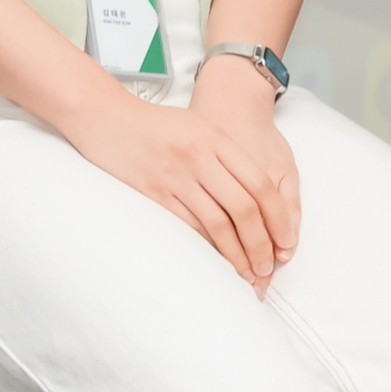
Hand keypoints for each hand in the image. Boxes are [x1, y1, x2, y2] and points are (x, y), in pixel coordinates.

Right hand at [62, 78, 299, 289]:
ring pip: (217, 224)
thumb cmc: (155, 124)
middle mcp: (199, 157)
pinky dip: (205, 248)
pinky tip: (215, 261)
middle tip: (267, 270)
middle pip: (243, 208)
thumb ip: (227, 153)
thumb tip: (256, 194)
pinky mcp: (151, 192)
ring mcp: (174, 176)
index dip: (278, 219)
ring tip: (247, 274)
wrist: (105, 116)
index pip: (260, 185)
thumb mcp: (199, 126)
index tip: (285, 244)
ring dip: (236, 254)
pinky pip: (187, 226)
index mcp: (216, 139)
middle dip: (260, 245)